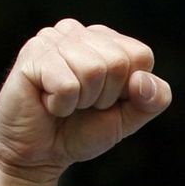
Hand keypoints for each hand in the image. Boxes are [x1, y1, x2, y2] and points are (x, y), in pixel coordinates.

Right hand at [0, 19, 170, 183]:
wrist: (39, 154)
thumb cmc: (82, 130)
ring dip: (83, 100)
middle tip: (82, 104)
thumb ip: (153, 99)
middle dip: (106, 96)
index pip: (140, 55)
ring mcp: (51, 39)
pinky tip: (47, 102)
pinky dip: (61, 105)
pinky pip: (67, 85)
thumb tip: (143, 80)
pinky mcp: (31, 56)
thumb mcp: (130, 118)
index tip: (106, 100)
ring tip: (65, 102)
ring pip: (93, 70)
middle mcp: (77, 32)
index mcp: (105, 40)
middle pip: (118, 62)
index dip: (130, 89)